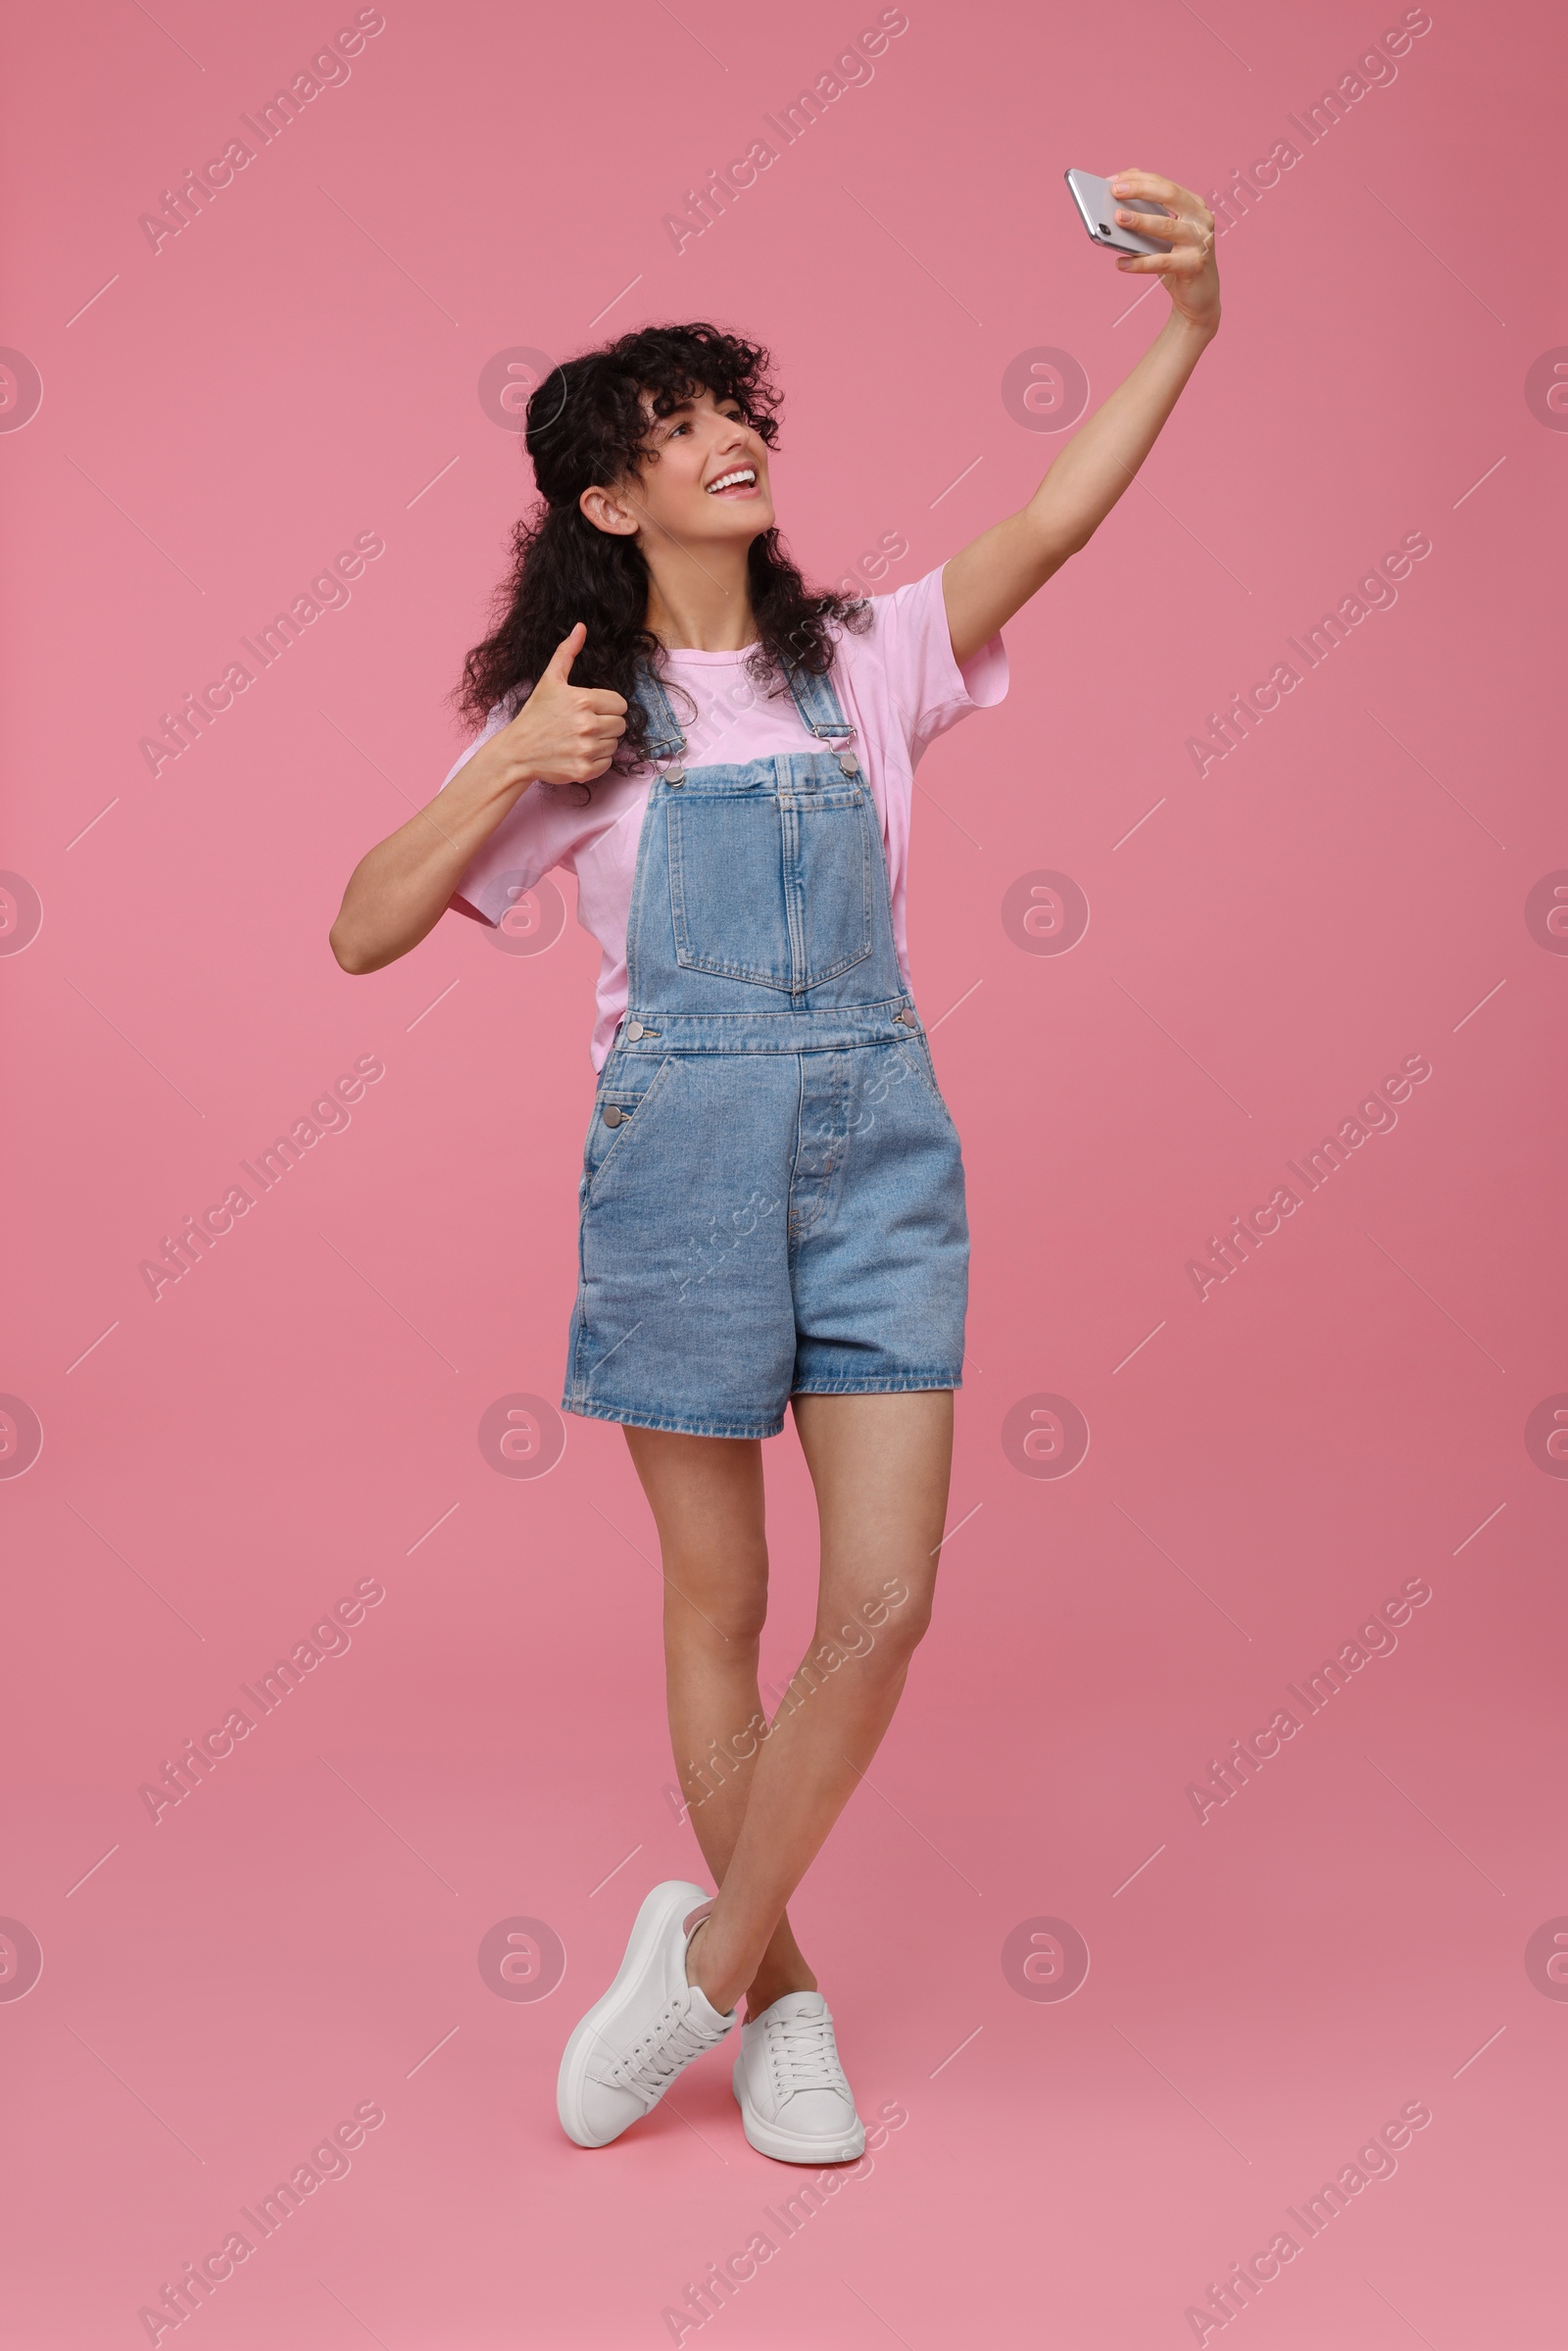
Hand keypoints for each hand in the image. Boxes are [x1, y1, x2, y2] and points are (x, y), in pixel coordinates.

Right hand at [497, 623, 626, 784]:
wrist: (517, 751)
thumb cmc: (535, 715)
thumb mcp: (550, 680)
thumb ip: (567, 653)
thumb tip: (581, 627)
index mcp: (583, 701)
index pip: (620, 704)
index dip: (608, 706)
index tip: (592, 709)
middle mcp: (587, 725)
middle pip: (621, 725)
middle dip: (607, 724)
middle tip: (585, 725)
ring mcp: (586, 749)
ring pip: (615, 744)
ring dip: (602, 742)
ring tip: (580, 739)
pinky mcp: (584, 770)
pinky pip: (607, 763)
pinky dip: (597, 760)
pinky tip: (579, 753)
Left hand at [1107, 169, 1219, 335]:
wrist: (1200, 298)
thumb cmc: (1177, 261)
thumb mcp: (1164, 235)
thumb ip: (1148, 216)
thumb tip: (1119, 198)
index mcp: (1194, 205)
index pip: (1164, 184)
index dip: (1138, 179)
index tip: (1112, 180)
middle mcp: (1201, 218)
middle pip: (1169, 195)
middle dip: (1140, 190)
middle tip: (1114, 191)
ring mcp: (1201, 241)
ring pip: (1166, 227)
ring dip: (1140, 221)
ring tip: (1117, 219)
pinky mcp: (1195, 265)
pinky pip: (1162, 262)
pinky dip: (1139, 263)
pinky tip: (1120, 264)